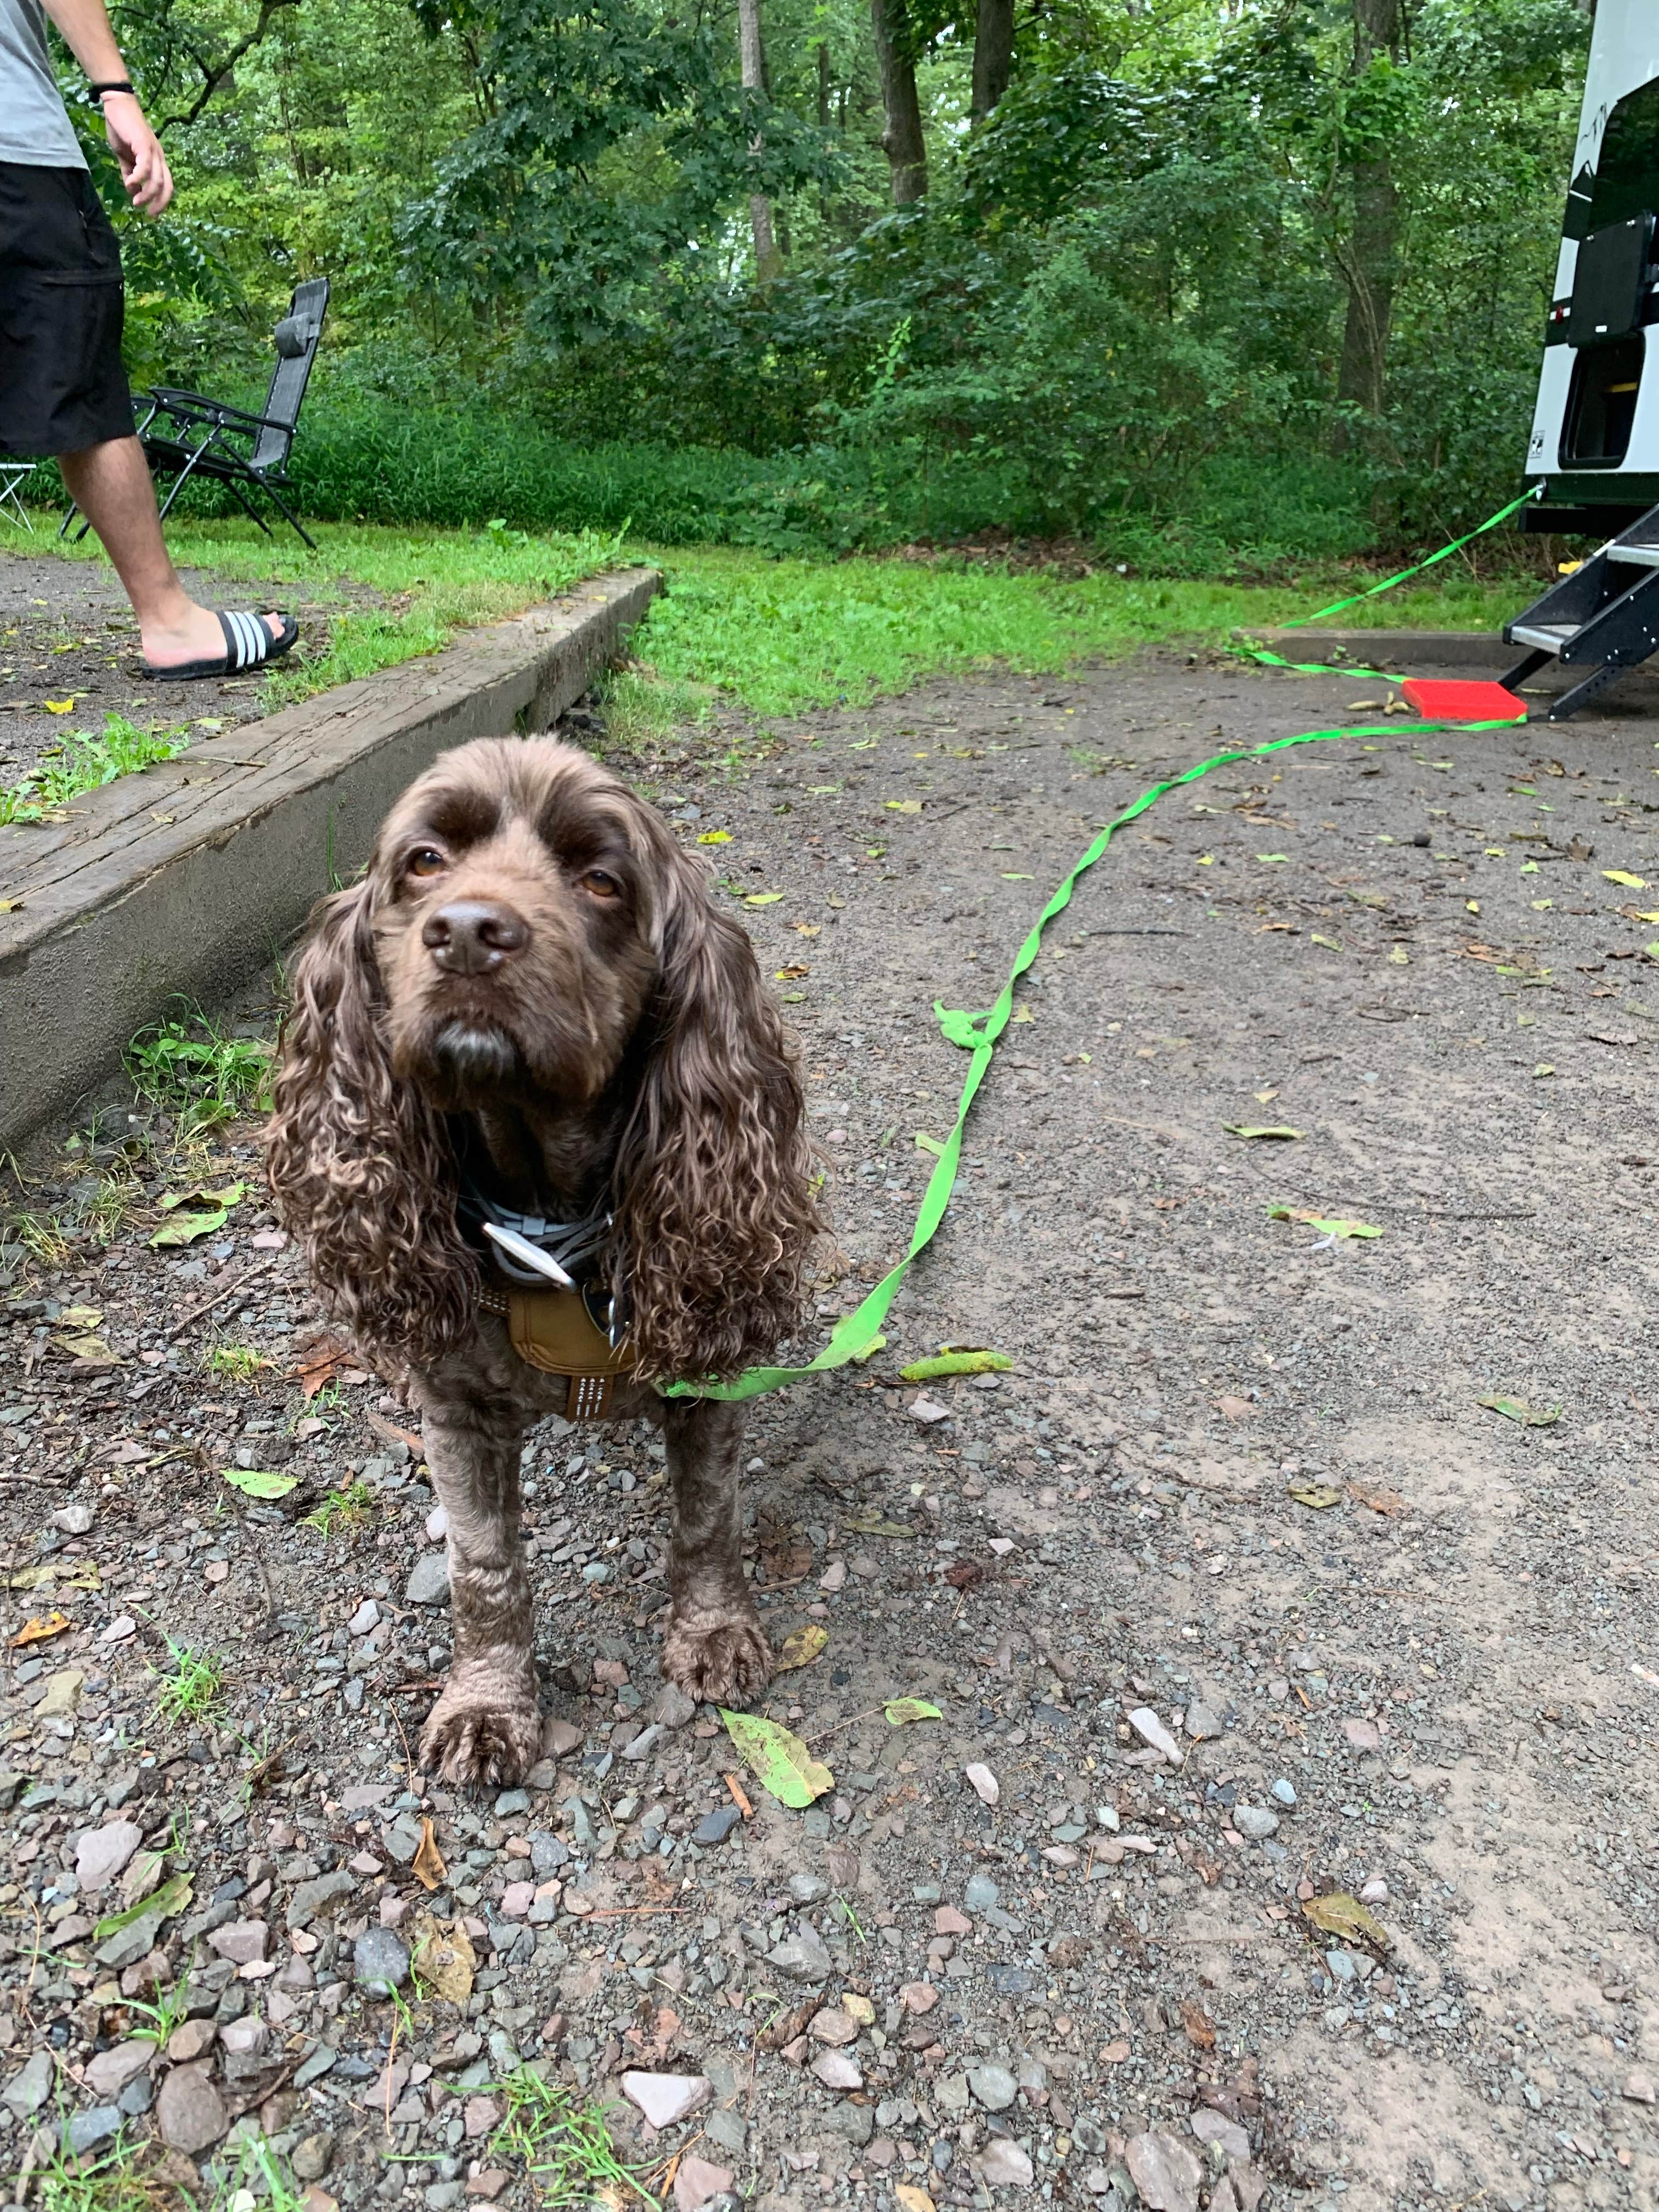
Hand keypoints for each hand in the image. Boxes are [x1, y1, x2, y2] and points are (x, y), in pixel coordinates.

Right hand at [100, 92, 171, 215]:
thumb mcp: (125, 156)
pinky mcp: (144, 144)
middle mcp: (159, 157)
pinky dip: (138, 178)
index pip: (166, 186)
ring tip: (136, 202)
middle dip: (159, 203)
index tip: (152, 214)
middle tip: (148, 214)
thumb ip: (129, 173)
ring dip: (147, 194)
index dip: (162, 202)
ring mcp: (153, 151)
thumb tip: (132, 191)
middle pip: (166, 186)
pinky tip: (129, 184)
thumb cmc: (122, 129)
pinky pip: (145, 166)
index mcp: (157, 161)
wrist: (117, 105)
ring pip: (156, 179)